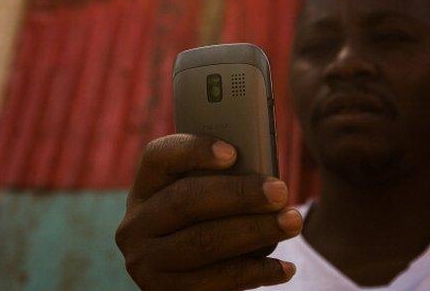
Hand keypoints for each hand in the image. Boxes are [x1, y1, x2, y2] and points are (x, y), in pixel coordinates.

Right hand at [115, 134, 301, 290]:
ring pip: (202, 243)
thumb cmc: (209, 220)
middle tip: (280, 192)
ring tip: (292, 222)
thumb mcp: (205, 196)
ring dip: (254, 232)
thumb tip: (262, 180)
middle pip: (185, 200)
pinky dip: (254, 273)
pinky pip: (214, 282)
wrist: (186, 275)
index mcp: (146, 186)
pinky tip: (284, 267)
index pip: (159, 156)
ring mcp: (146, 261)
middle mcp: (137, 223)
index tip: (233, 152)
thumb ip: (223, 181)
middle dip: (238, 195)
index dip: (193, 151)